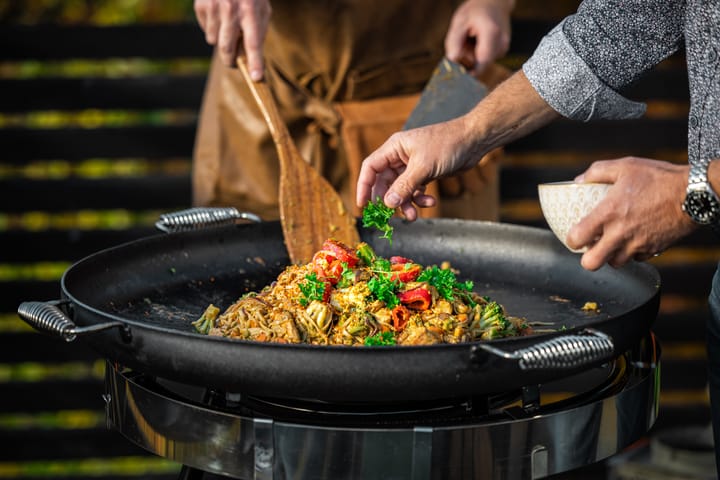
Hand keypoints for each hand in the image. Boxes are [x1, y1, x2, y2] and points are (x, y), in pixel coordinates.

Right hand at [194, 0, 271, 78]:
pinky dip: (212, 29)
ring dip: (221, 40)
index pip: (253, 42)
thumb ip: (257, 34)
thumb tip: (249, 60)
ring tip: (228, 27)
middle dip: (231, 61)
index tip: (256, 78)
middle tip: (234, 63)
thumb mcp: (262, 10)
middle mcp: (230, 9)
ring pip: (213, 41)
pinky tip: (219, 16)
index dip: (255, 62)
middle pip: (227, 48)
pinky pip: (205, 30)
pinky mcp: (201, 5)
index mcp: (250, 11)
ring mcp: (213, 7)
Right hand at [356, 117, 486, 219]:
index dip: (364, 186)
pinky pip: (415, 190)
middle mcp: (400, 156)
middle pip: (385, 182)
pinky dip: (420, 199)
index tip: (363, 205)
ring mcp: (412, 166)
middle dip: (389, 200)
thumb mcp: (423, 167)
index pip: (370, 167)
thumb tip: (387, 203)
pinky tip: (430, 203)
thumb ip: (404, 186)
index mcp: (394, 148)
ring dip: (406, 203)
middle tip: (392, 216)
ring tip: (414, 215)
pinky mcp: (425, 173)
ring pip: (401, 189)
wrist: (473, 140)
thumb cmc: (447, 145)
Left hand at [444, 0, 513, 73]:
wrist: (493, 4)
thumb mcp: (459, 21)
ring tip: (471, 40)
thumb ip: (454, 42)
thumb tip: (453, 60)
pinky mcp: (502, 52)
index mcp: (492, 33)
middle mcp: (501, 43)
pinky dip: (477, 55)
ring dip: (472, 57)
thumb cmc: (475, 12)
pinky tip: (477, 42)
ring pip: (482, 63)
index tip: (459, 75)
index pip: (482, 62)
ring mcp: (504, 48)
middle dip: (467, 60)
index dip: (469, 72)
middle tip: (463, 44)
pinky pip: (485, 60)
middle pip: (480, 64)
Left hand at [566, 157, 696, 270]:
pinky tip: (634, 239)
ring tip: (613, 242)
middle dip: (588, 258)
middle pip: (592, 263)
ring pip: (615, 263)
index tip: (575, 236)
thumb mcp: (625, 166)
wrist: (694, 193)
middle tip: (591, 247)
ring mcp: (638, 244)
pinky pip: (637, 259)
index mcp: (608, 213)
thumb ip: (597, 172)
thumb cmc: (660, 178)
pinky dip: (633, 253)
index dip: (571, 240)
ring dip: (611, 255)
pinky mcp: (654, 250)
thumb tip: (579, 180)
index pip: (577, 238)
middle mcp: (621, 233)